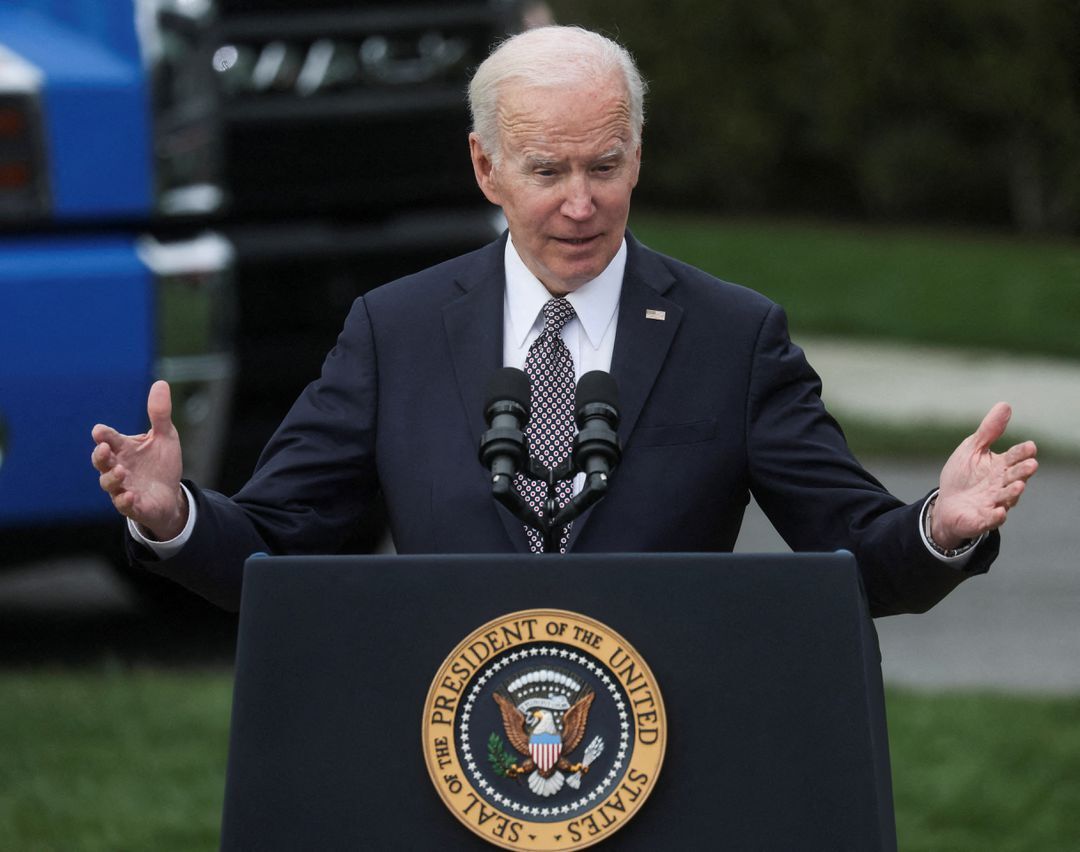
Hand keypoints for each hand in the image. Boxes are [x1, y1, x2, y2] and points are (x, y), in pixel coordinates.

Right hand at [91, 380, 186, 540]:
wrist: (169, 495)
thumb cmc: (161, 464)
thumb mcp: (165, 437)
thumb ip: (160, 414)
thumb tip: (161, 383)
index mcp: (124, 449)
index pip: (109, 439)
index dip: (104, 435)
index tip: (100, 431)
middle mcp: (118, 467)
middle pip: (101, 461)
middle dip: (100, 455)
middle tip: (103, 448)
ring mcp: (123, 487)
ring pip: (109, 484)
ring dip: (112, 478)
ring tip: (121, 471)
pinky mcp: (133, 506)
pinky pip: (124, 505)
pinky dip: (125, 501)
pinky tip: (131, 496)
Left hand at [933, 402, 1037, 548]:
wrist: (946, 504)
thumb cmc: (963, 475)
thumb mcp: (972, 449)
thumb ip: (988, 431)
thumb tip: (1005, 405)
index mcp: (1000, 467)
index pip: (1014, 457)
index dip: (1022, 452)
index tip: (1030, 446)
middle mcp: (1001, 486)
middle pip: (1015, 477)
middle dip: (1023, 471)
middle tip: (1031, 464)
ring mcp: (993, 503)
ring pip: (1006, 498)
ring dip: (1013, 493)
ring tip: (1018, 486)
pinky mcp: (980, 520)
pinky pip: (989, 520)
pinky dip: (995, 517)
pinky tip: (999, 512)